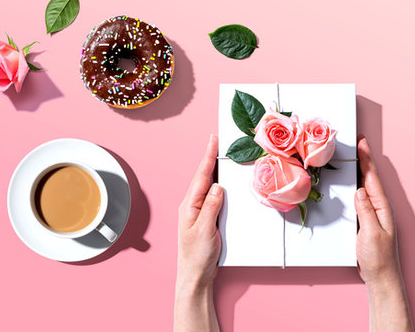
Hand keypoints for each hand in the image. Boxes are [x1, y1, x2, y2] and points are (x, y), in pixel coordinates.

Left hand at [175, 135, 220, 331]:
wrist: (195, 275)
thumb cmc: (197, 256)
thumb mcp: (205, 230)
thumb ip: (211, 207)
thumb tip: (218, 186)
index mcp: (190, 205)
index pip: (201, 176)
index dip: (208, 156)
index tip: (213, 139)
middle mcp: (192, 205)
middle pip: (204, 177)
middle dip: (211, 158)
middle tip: (219, 141)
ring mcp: (198, 212)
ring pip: (208, 186)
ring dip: (215, 171)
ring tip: (222, 156)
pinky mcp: (206, 218)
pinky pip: (213, 197)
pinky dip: (219, 186)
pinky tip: (224, 183)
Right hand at [355, 137, 400, 285]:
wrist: (381, 277)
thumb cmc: (378, 258)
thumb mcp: (371, 234)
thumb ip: (366, 211)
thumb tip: (360, 190)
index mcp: (382, 208)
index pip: (373, 178)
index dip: (367, 160)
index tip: (362, 143)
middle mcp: (379, 208)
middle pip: (370, 178)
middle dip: (363, 160)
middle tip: (357, 142)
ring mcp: (373, 214)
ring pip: (365, 187)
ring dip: (359, 172)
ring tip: (353, 157)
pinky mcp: (367, 221)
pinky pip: (360, 199)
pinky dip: (355, 187)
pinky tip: (350, 185)